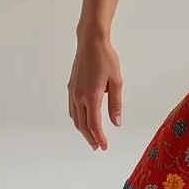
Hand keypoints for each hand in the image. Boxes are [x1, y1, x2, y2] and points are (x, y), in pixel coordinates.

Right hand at [67, 32, 122, 149]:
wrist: (91, 42)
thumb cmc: (106, 58)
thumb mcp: (117, 81)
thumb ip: (115, 104)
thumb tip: (116, 122)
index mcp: (92, 96)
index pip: (94, 124)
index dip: (99, 138)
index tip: (104, 146)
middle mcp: (79, 96)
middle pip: (83, 125)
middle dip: (91, 138)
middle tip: (98, 146)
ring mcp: (73, 92)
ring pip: (76, 118)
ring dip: (83, 130)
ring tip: (92, 137)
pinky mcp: (71, 87)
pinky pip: (72, 109)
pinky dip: (77, 119)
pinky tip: (83, 120)